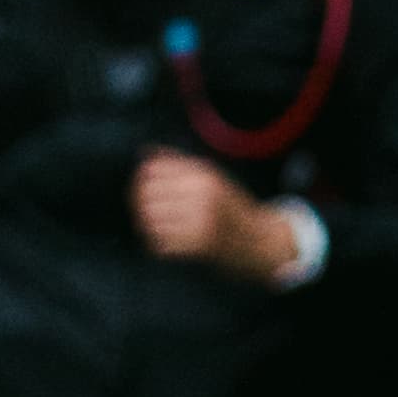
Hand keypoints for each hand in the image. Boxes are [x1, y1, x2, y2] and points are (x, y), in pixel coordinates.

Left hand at [131, 151, 311, 282]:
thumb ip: (179, 163)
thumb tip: (147, 150)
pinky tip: (165, 239)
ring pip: (150, 220)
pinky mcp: (198, 246)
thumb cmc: (231, 206)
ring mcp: (200, 221)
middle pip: (147, 195)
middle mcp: (201, 196)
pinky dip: (157, 242)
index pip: (152, 171)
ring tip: (153, 224)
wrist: (258, 239)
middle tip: (142, 209)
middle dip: (139, 202)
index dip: (140, 178)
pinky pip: (160, 242)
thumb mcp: (212, 176)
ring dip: (146, 223)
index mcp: (203, 175)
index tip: (140, 186)